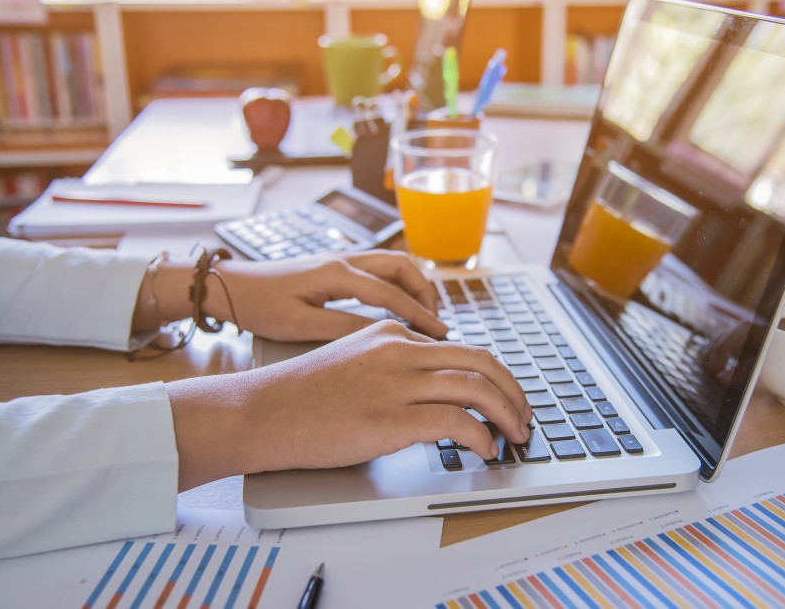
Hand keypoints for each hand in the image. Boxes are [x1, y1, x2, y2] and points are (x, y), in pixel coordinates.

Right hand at [167, 321, 532, 489]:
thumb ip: (394, 372)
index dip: (496, 377)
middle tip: (524, 418)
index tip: (507, 399)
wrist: (260, 411)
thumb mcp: (354, 363)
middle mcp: (399, 349)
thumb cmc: (300, 397)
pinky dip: (480, 437)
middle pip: (483, 363)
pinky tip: (483, 450)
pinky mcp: (389, 416)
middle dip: (514, 393)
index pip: (464, 349)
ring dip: (507, 416)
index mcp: (392, 334)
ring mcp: (395, 381)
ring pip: (478, 387)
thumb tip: (436, 399)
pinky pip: (456, 420)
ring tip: (514, 437)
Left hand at [209, 249, 447, 340]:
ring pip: (391, 263)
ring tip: (423, 313)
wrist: (229, 286)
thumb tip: (382, 336)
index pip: (391, 293)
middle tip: (436, 321)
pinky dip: (396, 284)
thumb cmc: (258, 306)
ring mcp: (340, 259)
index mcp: (337, 273)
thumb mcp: (299, 325)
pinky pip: (377, 269)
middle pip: (401, 265)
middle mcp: (343, 259)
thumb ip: (342, 328)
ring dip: (412, 284)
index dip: (420, 314)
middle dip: (425, 291)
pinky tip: (396, 306)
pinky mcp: (334, 266)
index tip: (440, 334)